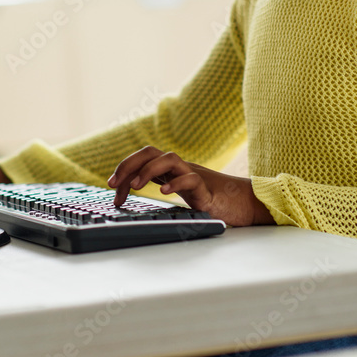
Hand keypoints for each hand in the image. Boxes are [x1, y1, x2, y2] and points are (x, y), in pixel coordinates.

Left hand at [107, 146, 273, 226]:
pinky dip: (177, 183)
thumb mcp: (181, 196)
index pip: (143, 158)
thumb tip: (131, 200)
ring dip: (148, 170)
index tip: (110, 187)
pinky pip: (192, 179)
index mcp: (172, 170)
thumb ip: (163, 189)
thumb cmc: (212, 200)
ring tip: (135, 186)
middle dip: (128, 164)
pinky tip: (164, 192)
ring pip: (170, 158)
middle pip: (151, 152)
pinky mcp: (208, 190)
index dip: (123, 169)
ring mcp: (195, 175)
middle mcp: (181, 168)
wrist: (246, 204)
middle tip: (112, 184)